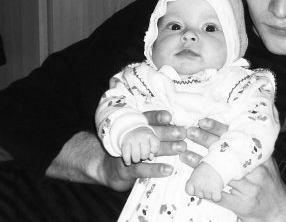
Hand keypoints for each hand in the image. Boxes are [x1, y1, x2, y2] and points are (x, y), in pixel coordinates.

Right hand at [47, 110, 186, 190]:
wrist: (103, 166)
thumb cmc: (128, 148)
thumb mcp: (136, 135)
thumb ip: (153, 128)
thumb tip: (178, 123)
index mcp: (135, 126)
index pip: (147, 119)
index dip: (157, 117)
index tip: (169, 116)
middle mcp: (132, 137)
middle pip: (151, 133)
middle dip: (168, 132)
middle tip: (183, 132)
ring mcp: (129, 153)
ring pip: (149, 149)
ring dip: (166, 148)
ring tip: (181, 148)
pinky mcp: (127, 169)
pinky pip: (142, 168)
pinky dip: (155, 169)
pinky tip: (168, 169)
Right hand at [120, 126, 159, 164]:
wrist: (131, 129)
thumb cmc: (143, 138)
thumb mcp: (150, 140)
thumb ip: (152, 149)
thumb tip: (150, 158)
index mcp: (149, 135)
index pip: (155, 146)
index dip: (153, 151)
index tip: (151, 150)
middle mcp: (141, 136)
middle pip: (145, 153)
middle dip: (144, 157)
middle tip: (142, 156)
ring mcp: (133, 139)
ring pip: (136, 156)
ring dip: (136, 160)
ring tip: (136, 158)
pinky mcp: (125, 143)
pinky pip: (126, 155)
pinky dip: (127, 161)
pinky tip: (128, 162)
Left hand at [181, 118, 285, 221]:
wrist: (280, 210)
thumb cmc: (269, 182)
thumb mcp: (265, 162)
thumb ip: (250, 149)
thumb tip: (228, 130)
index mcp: (259, 157)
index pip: (236, 138)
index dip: (218, 129)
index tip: (203, 121)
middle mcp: (255, 171)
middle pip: (226, 153)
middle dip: (205, 141)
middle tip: (189, 132)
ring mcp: (248, 189)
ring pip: (220, 174)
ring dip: (200, 164)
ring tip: (185, 155)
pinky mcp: (241, 205)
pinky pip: (219, 196)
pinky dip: (204, 190)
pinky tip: (192, 184)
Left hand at [185, 162, 223, 201]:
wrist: (219, 163)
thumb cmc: (209, 165)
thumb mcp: (198, 171)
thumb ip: (195, 179)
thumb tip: (195, 185)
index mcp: (192, 180)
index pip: (189, 191)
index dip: (193, 190)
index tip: (196, 188)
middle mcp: (198, 186)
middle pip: (199, 195)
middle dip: (204, 191)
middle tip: (208, 183)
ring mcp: (206, 190)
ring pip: (208, 197)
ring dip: (211, 193)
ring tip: (213, 183)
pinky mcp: (215, 192)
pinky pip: (216, 198)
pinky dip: (218, 196)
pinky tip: (218, 189)